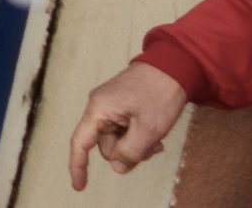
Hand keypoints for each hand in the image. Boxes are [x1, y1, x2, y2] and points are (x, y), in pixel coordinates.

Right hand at [68, 60, 189, 189]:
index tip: (79, 187)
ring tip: (157, 139)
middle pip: (105, 145)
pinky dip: (138, 137)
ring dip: (136, 146)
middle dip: (127, 153)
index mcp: (99, 109)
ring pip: (117, 140)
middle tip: (152, 147)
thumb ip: (130, 153)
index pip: (81, 143)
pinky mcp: (121, 105)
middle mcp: (100, 107)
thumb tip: (117, 167)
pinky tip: (154, 134)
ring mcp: (110, 105)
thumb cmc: (159, 94)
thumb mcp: (148, 129)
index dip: (78, 166)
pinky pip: (124, 130)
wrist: (173, 66)